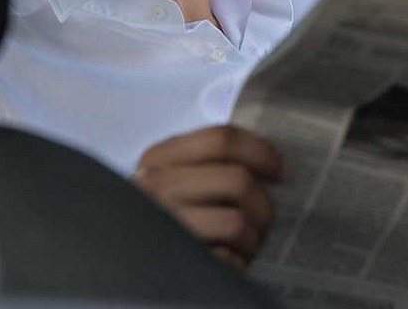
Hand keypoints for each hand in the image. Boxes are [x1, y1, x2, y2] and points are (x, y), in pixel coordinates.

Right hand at [134, 125, 286, 270]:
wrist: (126, 267)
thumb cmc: (167, 219)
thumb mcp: (177, 179)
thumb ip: (210, 162)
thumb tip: (270, 163)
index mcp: (159, 159)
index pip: (221, 139)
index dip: (261, 153)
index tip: (281, 173)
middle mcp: (154, 188)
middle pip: (238, 180)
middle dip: (262, 206)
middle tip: (262, 222)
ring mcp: (161, 226)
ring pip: (237, 223)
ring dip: (252, 240)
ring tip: (242, 247)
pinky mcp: (171, 263)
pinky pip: (227, 260)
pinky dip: (236, 264)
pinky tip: (226, 263)